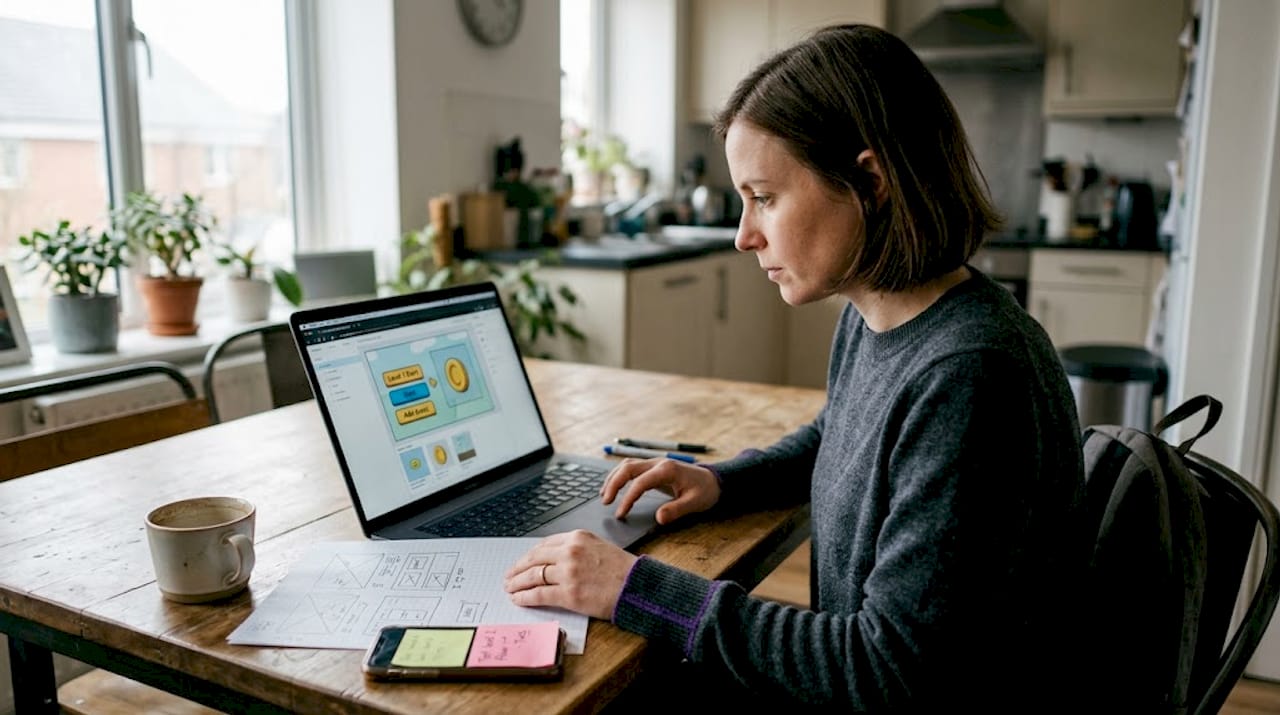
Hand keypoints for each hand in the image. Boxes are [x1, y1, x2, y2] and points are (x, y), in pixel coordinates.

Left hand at [504, 530, 636, 618]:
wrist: (639, 587)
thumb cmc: (624, 570)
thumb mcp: (599, 547)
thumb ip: (577, 549)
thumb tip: (555, 560)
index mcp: (577, 537)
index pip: (544, 544)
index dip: (530, 555)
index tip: (523, 562)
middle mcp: (570, 551)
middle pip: (534, 558)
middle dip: (518, 568)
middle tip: (509, 576)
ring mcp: (568, 572)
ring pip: (533, 576)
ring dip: (517, 583)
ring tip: (510, 588)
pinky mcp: (569, 594)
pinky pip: (539, 594)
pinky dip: (525, 597)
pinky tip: (519, 599)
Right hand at [602, 458, 720, 524]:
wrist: (714, 480)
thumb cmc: (705, 491)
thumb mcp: (694, 503)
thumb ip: (676, 510)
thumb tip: (658, 518)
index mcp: (667, 470)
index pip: (639, 483)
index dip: (627, 499)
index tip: (621, 514)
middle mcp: (658, 463)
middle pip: (628, 468)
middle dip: (613, 483)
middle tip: (605, 502)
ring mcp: (655, 463)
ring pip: (627, 465)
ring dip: (613, 478)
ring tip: (604, 496)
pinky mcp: (654, 467)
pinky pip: (632, 468)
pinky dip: (619, 476)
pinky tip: (614, 487)